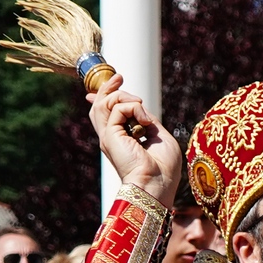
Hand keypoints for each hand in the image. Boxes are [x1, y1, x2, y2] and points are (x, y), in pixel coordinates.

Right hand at [88, 83, 182, 205]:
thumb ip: (148, 121)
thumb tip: (140, 107)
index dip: (106, 98)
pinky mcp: (110, 135)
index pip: (108, 115)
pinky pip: (117, 108)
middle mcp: (112, 139)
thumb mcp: (159, 137)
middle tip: (119, 77)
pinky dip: (134, 107)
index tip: (114, 83)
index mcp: (123, 142)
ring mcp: (109, 137)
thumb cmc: (163, 170)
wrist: (156, 185)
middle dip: (107, 89)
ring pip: (103, 104)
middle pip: (99, 108)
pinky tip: (145, 121)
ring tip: (140, 104)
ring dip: (124, 96)